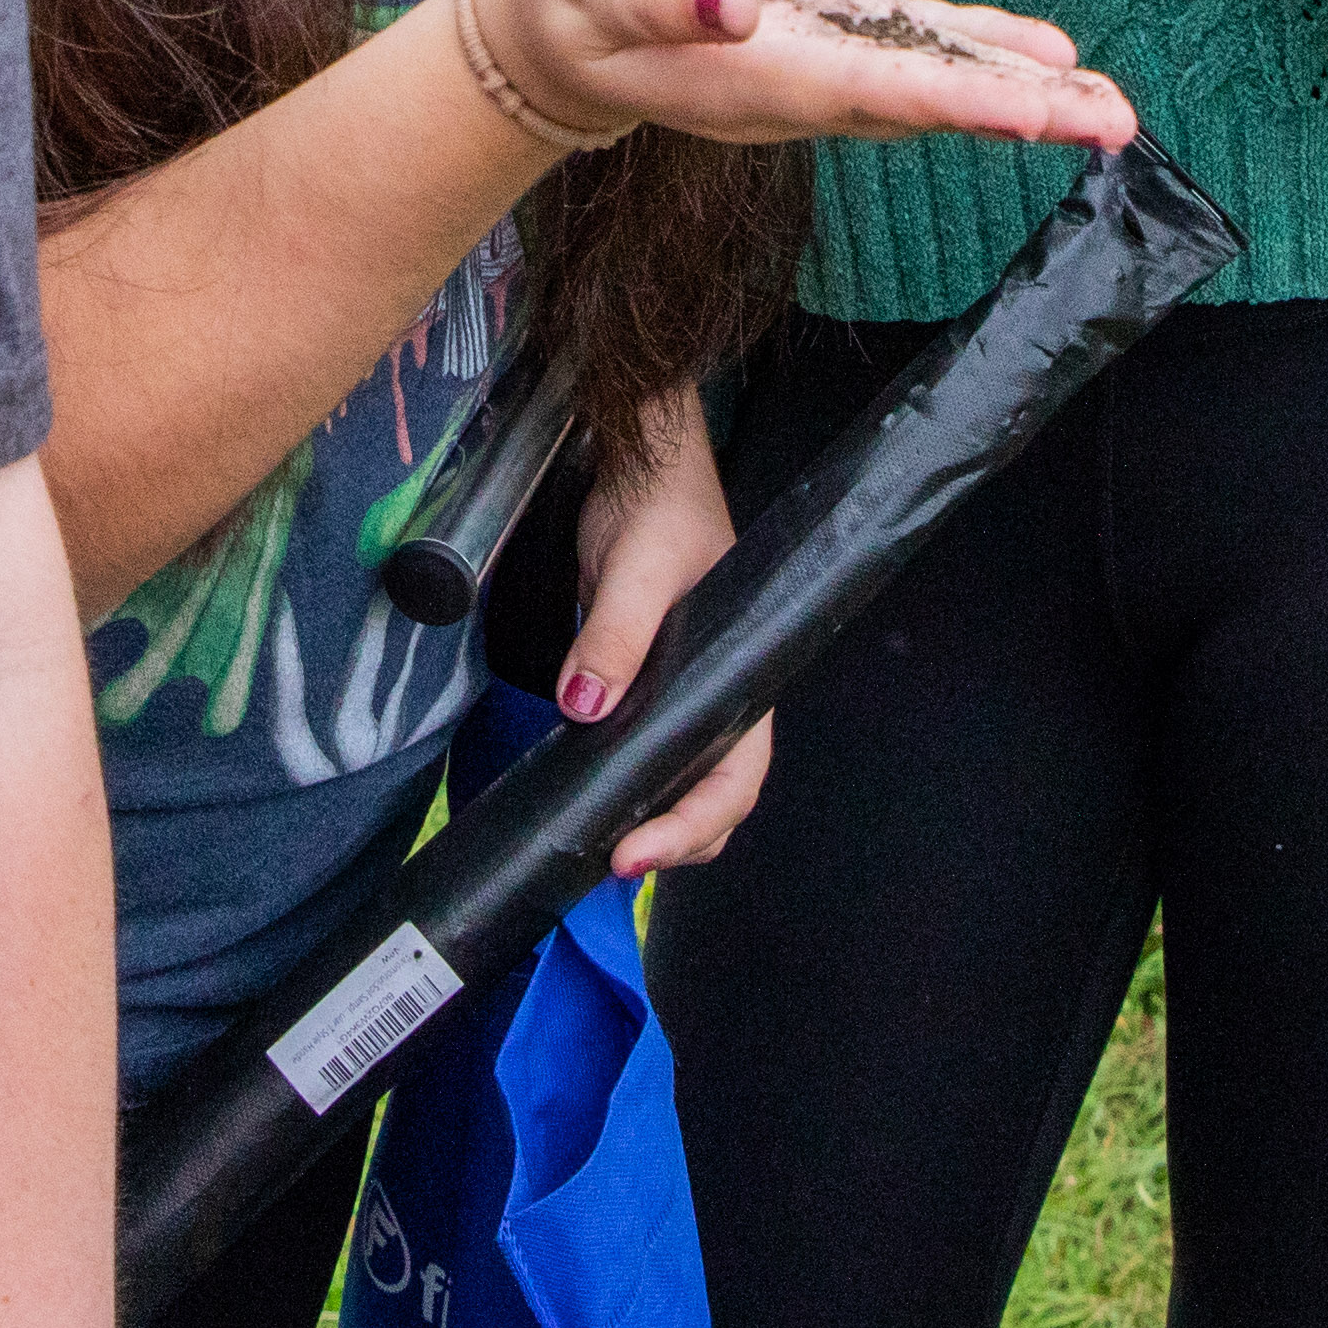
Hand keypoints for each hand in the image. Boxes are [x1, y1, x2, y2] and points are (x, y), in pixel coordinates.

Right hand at [475, 0, 1133, 156]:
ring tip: (1108, 105)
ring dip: (1021, 94)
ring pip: (934, 85)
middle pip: (925, 105)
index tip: (1034, 114)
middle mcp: (799, 88)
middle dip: (1019, 113)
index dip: (955, 99)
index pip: (870, 92)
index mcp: (752, 78)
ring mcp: (815, 67)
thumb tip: (735, 3)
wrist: (545, 26)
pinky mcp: (822, 35)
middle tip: (1116, 123)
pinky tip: (1043, 55)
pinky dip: (981, 51)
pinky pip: (918, 49)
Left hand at [557, 395, 772, 875]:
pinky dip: (626, 785)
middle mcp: (719, 692)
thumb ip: (615, 635)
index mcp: (741, 672)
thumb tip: (585, 707)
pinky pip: (646, 750)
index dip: (692, 825)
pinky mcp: (644, 682)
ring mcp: (682, 691)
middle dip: (677, 841)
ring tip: (598, 847)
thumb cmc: (659, 505)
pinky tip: (590, 801)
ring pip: (683, 780)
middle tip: (612, 862)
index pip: (736, 775)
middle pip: (718, 795)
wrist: (637, 464)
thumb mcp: (638, 566)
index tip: (635, 852)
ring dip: (653, 820)